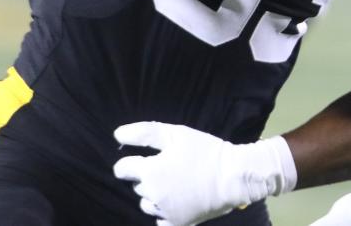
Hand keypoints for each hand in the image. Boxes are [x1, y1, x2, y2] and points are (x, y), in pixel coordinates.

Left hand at [113, 122, 296, 225]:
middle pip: (137, 186)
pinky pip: (161, 220)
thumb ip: (144, 133)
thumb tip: (117, 135)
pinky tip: (178, 200)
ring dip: (154, 194)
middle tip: (169, 166)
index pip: (122, 169)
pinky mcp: (177, 224)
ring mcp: (165, 213)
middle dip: (147, 176)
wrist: (234, 176)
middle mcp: (153, 195)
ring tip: (175, 183)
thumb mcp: (175, 134)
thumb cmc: (205, 151)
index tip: (143, 158)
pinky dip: (165, 212)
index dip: (128, 161)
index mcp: (150, 172)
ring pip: (147, 203)